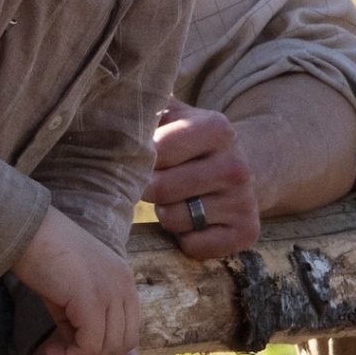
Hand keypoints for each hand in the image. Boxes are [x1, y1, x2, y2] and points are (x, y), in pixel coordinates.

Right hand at [11, 207, 141, 354]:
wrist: (24, 230)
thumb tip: (81, 351)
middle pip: (126, 342)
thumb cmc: (41, 256)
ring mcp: (110, 291)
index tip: (75, 347)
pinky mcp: (91, 299)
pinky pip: (91, 346)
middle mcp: (124, 284)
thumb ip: (82, 319)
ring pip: (109, 348)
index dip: (106, 347)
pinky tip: (53, 350)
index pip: (131, 328)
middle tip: (67, 354)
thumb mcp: (70, 291)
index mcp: (123, 279)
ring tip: (57, 352)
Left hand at [144, 99, 261, 258]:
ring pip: (174, 219)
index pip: (157, 150)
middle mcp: (236, 165)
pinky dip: (185, 238)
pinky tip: (195, 219)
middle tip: (157, 181)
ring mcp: (244, 201)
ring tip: (178, 198)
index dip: (140, 158)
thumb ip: (144, 109)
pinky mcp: (247, 232)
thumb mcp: (172, 114)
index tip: (144, 156)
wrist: (241, 165)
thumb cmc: (189, 140)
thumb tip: (108, 108)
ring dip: (166, 213)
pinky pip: (194, 246)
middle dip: (149, 188)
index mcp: (217, 128)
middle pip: (161, 189)